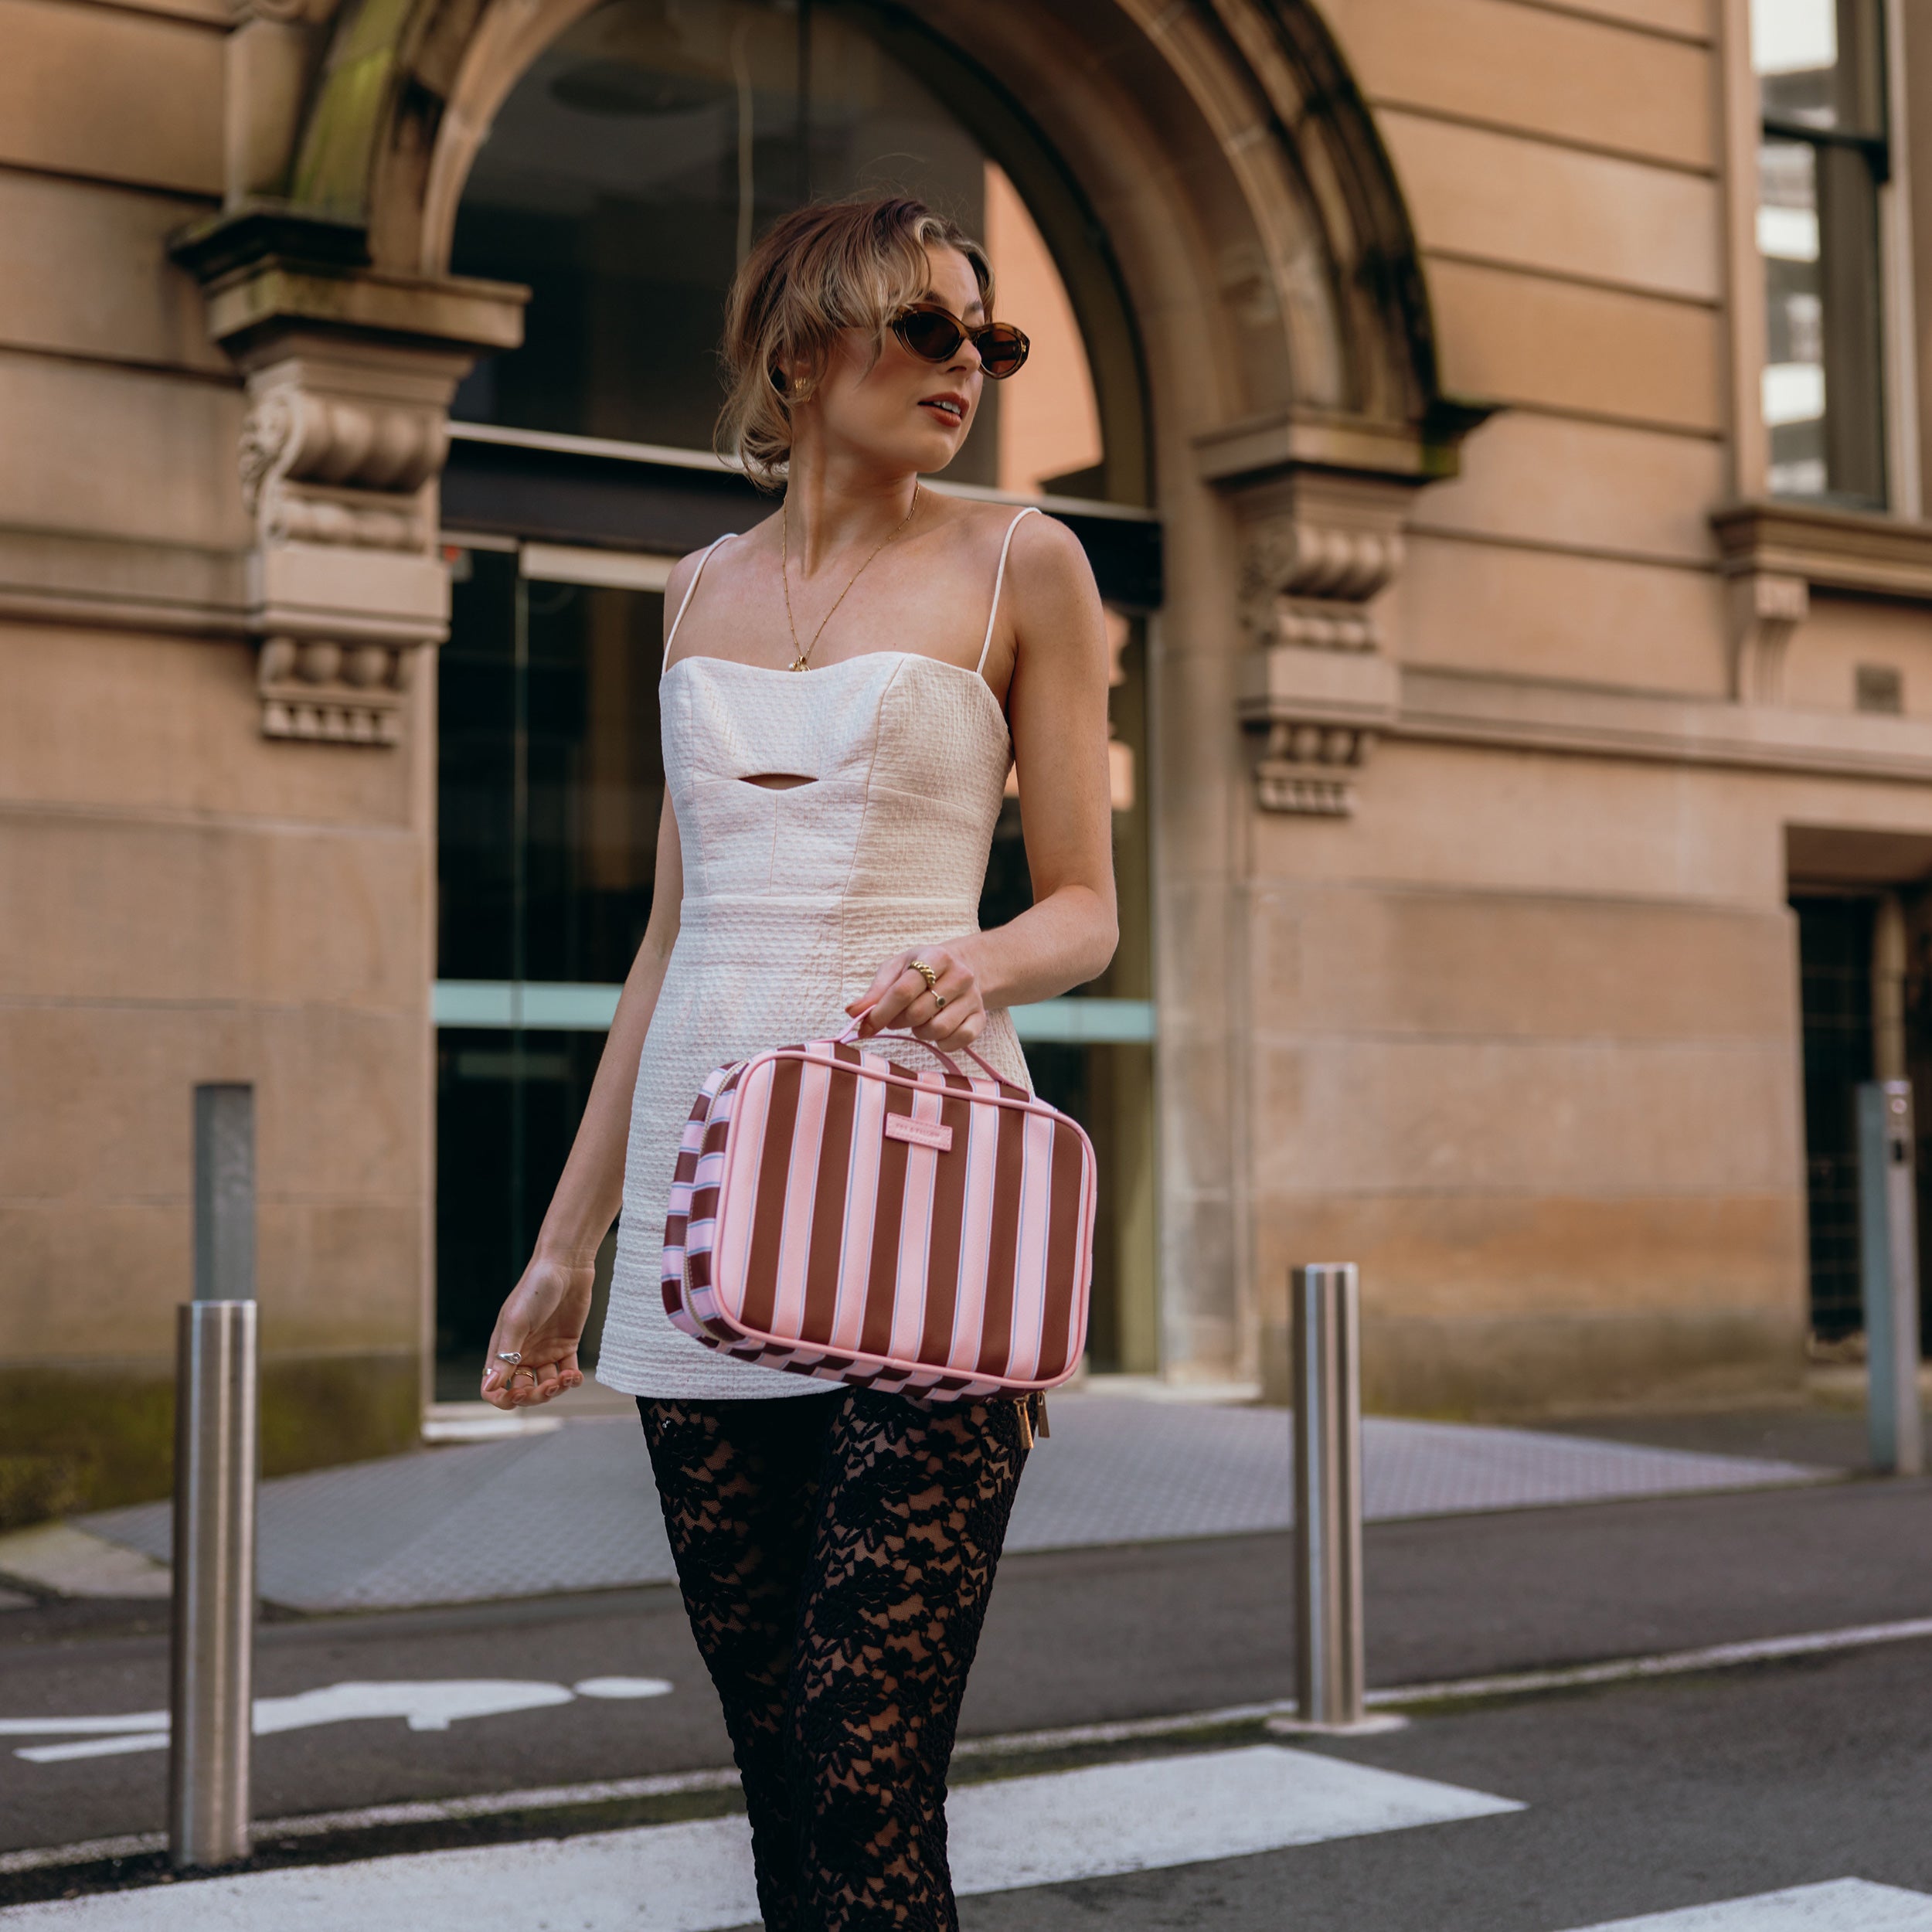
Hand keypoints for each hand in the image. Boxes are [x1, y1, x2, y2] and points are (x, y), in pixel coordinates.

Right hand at [481, 1253, 594, 1408]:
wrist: (566, 1266)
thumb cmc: (536, 1289)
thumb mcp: (517, 1321)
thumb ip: (506, 1355)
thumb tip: (490, 1386)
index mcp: (502, 1349)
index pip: (495, 1387)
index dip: (503, 1399)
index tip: (519, 1396)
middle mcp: (522, 1354)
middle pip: (523, 1391)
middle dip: (536, 1396)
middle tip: (549, 1386)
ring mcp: (544, 1351)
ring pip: (546, 1385)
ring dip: (556, 1389)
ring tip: (567, 1377)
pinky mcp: (565, 1346)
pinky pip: (566, 1373)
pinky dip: (571, 1380)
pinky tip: (575, 1376)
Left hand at [847, 943, 985, 1047]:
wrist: (963, 968)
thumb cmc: (922, 969)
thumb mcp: (897, 969)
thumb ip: (875, 991)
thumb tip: (853, 1012)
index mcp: (936, 957)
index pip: (904, 990)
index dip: (882, 1012)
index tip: (866, 1025)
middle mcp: (960, 975)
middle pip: (919, 1012)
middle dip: (898, 1021)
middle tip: (895, 1018)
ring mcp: (973, 998)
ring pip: (938, 1029)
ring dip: (919, 1031)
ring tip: (918, 1021)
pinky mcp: (981, 1018)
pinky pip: (959, 1040)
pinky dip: (942, 1042)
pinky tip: (936, 1031)